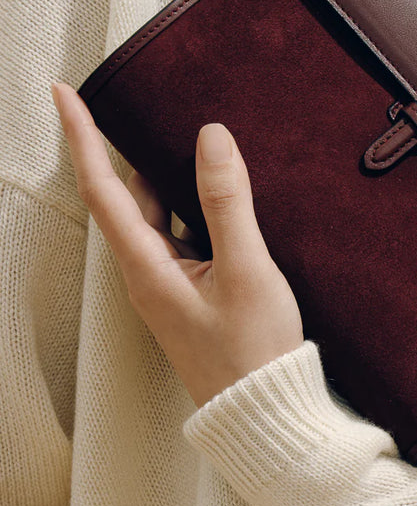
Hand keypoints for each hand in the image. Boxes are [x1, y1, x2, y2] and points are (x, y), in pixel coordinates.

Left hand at [51, 81, 304, 407]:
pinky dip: (192, 207)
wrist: (264, 412)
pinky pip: (182, 236)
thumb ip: (226, 201)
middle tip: (144, 104)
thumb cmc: (253, 351)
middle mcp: (147, 274)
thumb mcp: (245, 270)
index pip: (102, 188)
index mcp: (146, 268)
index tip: (62, 92)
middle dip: (129, 149)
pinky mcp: (192, 294)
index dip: (81, 137)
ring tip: (191, 142)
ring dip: (167, 178)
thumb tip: (210, 137)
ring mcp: (169, 285)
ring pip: (158, 216)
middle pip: (128, 197)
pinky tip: (221, 194)